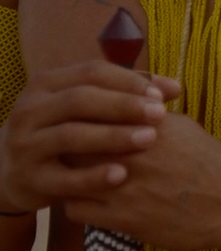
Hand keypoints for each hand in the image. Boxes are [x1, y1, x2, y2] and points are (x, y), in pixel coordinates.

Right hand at [1, 61, 175, 213]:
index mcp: (47, 84)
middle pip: (80, 100)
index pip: (91, 73)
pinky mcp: (29, 178)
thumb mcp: (85, 108)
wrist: (14, 171)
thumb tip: (175, 88)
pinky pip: (63, 178)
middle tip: (160, 114)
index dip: (129, 81)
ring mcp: (25, 144)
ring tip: (149, 139)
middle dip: (124, 106)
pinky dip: (93, 177)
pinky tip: (122, 175)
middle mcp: (30, 110)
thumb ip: (126, 94)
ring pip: (70, 136)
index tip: (162, 95)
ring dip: (112, 136)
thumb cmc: (64, 131)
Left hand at [64, 110, 220, 250]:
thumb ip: (146, 116)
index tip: (79, 127)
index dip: (79, 121)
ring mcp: (124, 188)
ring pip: (68, 178)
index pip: (90, 115)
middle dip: (68, 147)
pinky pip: (75, 209)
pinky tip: (88, 200)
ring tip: (75, 177)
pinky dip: (76, 203)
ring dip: (68, 177)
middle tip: (69, 152)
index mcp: (145, 127)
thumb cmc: (211, 163)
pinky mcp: (122, 219)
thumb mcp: (183, 127)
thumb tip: (120, 104)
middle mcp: (130, 154)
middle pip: (73, 144)